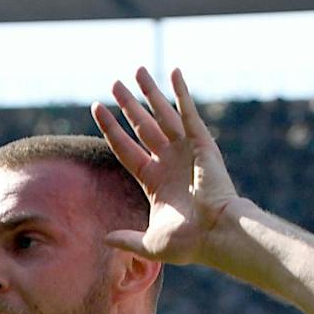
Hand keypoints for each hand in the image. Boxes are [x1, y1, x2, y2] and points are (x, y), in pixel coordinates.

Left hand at [91, 67, 241, 265]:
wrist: (216, 235)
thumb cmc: (188, 243)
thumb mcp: (150, 242)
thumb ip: (127, 239)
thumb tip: (106, 239)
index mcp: (154, 181)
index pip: (126, 149)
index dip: (111, 129)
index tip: (96, 108)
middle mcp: (168, 162)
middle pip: (142, 126)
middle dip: (128, 105)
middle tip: (115, 84)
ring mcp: (185, 151)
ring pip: (162, 114)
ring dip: (150, 92)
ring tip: (137, 71)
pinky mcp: (202, 143)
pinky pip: (188, 112)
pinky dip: (182, 92)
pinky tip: (174, 72)